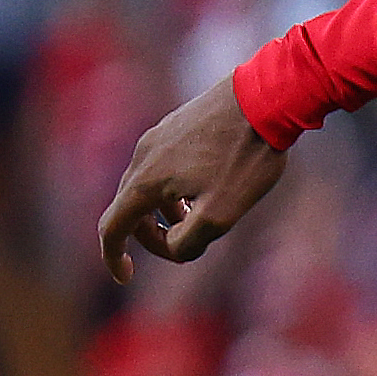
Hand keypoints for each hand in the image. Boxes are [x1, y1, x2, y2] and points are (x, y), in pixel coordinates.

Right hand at [97, 79, 288, 284]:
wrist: (265, 98)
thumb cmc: (246, 157)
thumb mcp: (222, 213)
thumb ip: (189, 241)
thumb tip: (174, 248)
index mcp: (145, 181)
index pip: (112, 227)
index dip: (112, 257)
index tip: (125, 277)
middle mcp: (141, 157)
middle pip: (128, 209)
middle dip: (150, 236)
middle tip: (183, 248)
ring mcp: (156, 138)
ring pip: (147, 187)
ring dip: (164, 213)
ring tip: (198, 220)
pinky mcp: (174, 127)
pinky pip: (161, 168)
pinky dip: (172, 191)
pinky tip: (204, 192)